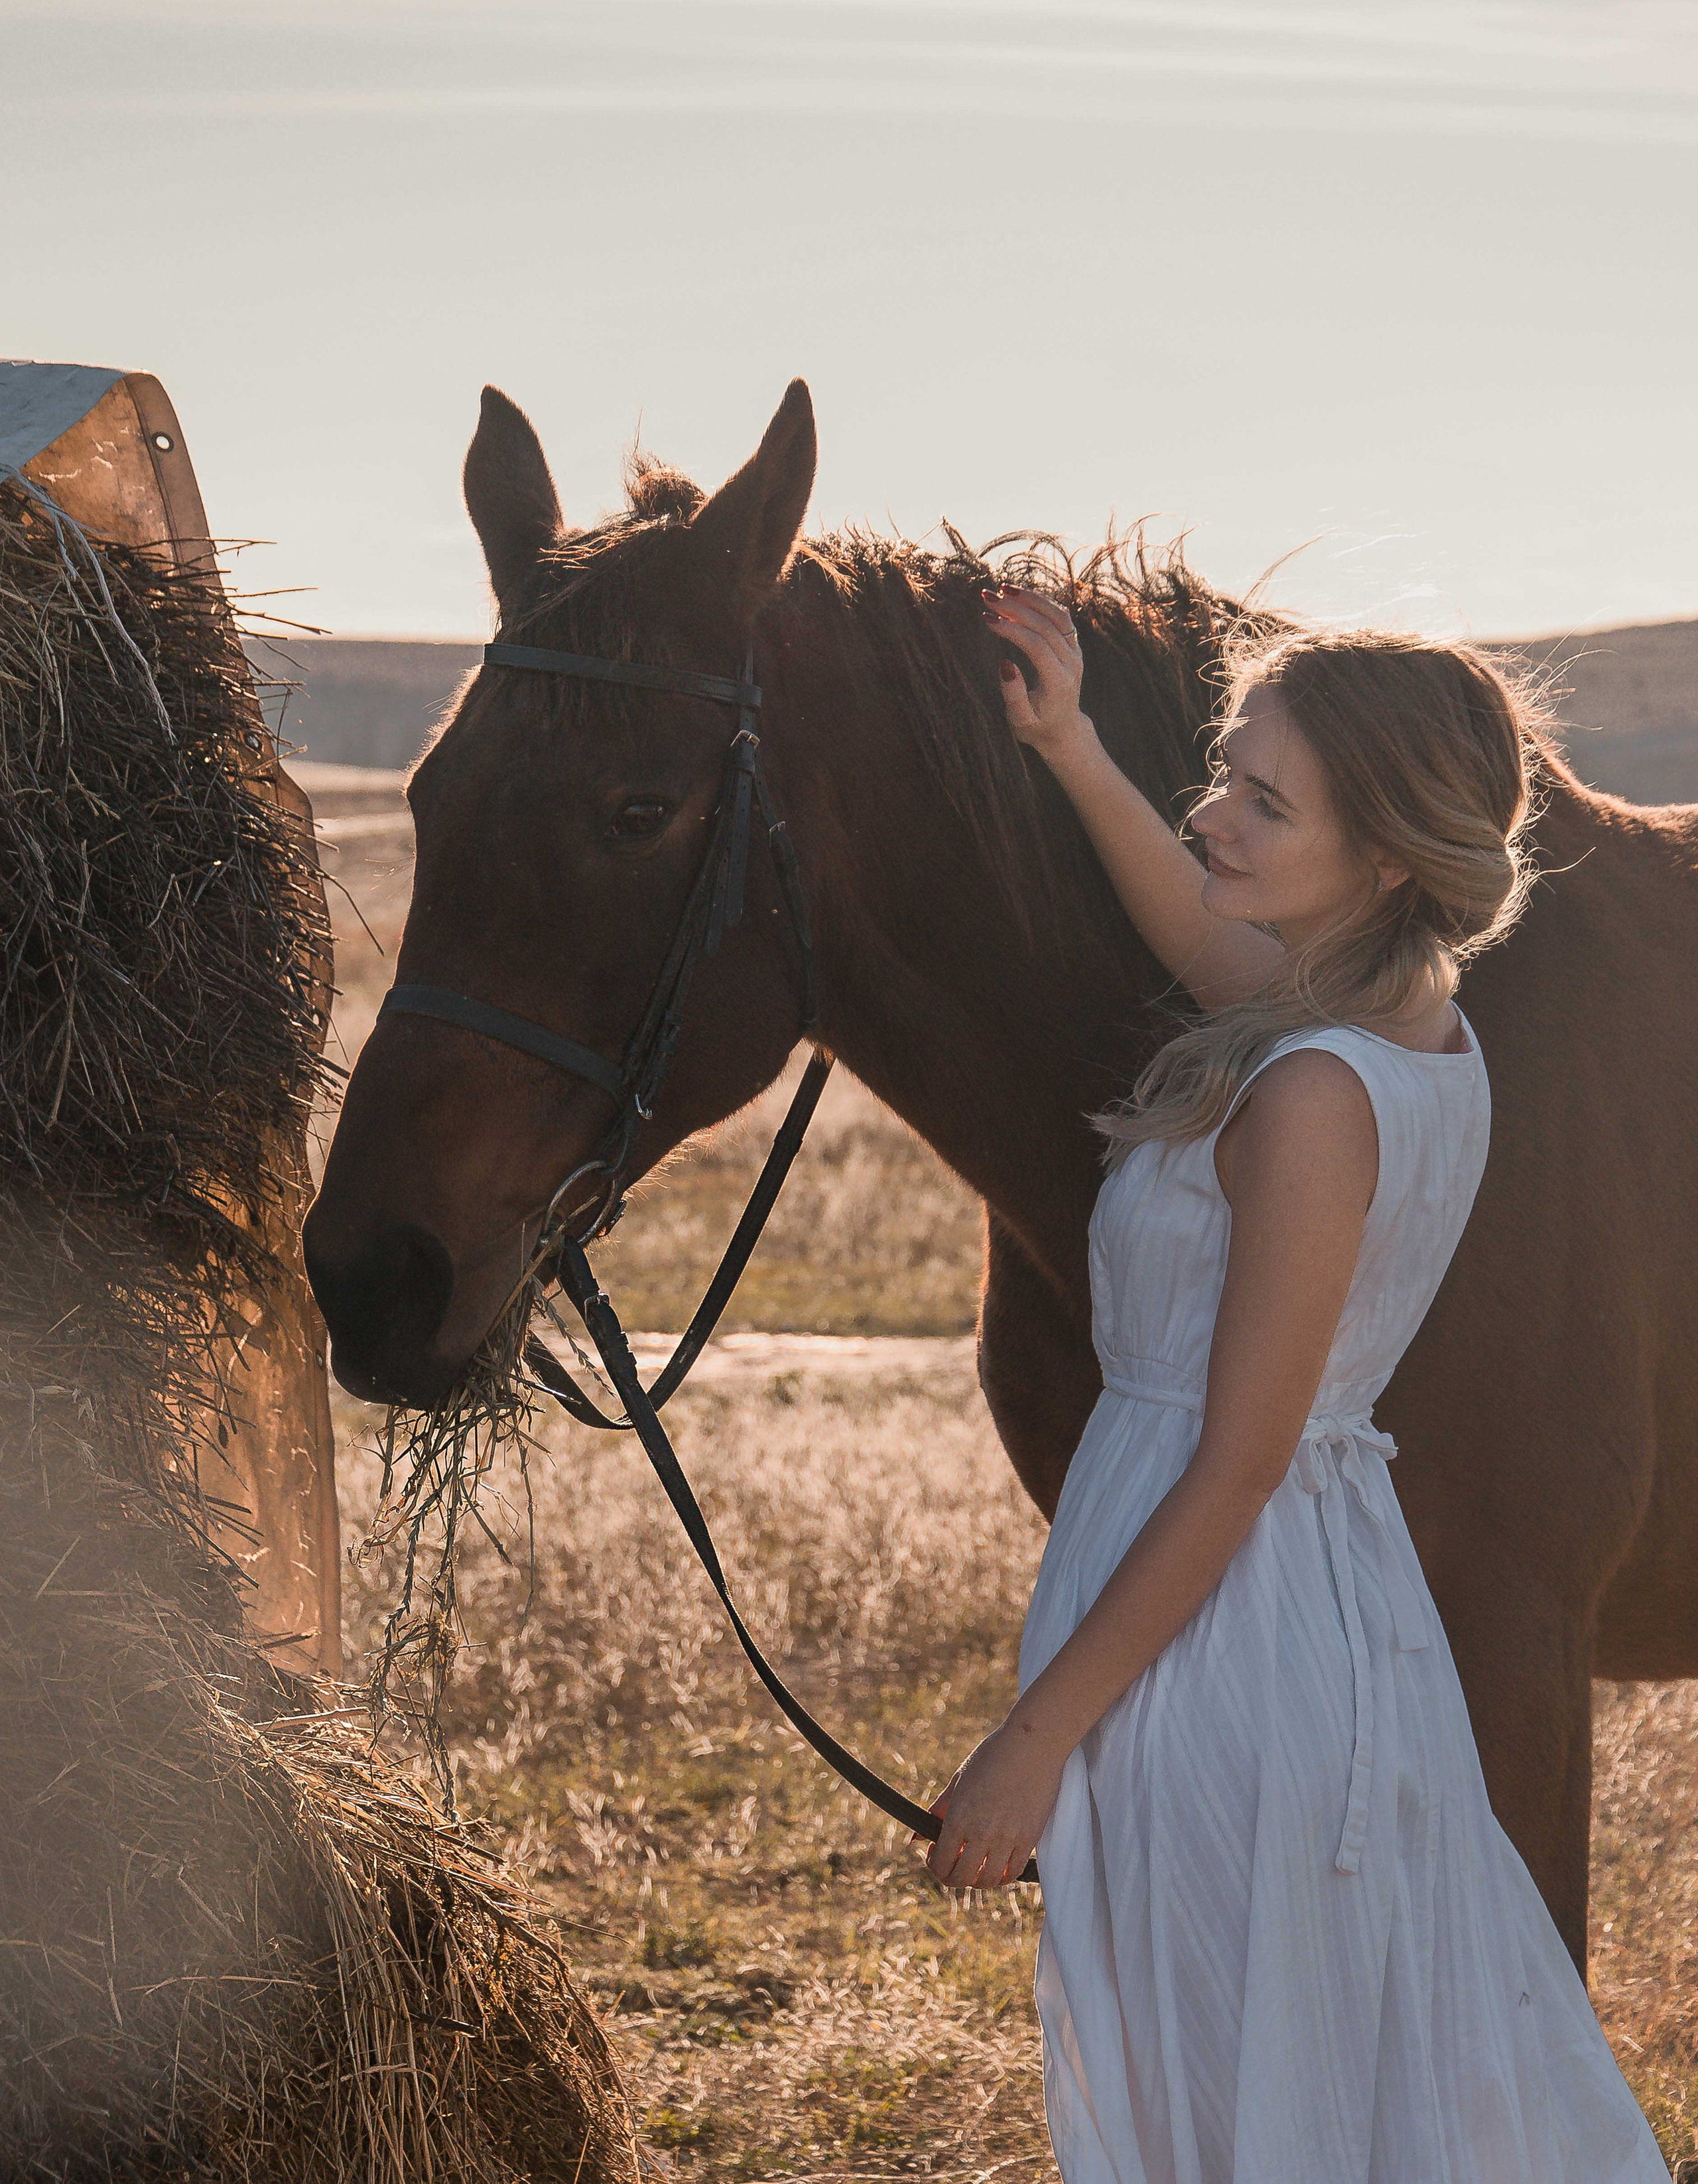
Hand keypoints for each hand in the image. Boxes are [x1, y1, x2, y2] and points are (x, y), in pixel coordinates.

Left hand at [918, 1717, 1063, 1889]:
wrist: (1032, 1744)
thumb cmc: (992, 1756)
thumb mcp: (960, 1779)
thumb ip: (939, 1810)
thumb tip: (915, 1838)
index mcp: (959, 1818)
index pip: (940, 1863)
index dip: (933, 1864)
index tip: (934, 1853)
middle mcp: (982, 1833)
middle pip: (961, 1878)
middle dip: (951, 1877)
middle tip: (952, 1863)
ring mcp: (1007, 1839)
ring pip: (988, 1881)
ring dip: (977, 1879)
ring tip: (975, 1865)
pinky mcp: (1029, 1838)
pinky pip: (1014, 1872)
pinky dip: (1003, 1875)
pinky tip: (997, 1863)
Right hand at [982, 585, 1097, 770]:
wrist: (1063, 729)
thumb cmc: (1036, 727)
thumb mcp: (1021, 721)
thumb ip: (1014, 696)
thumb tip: (1005, 664)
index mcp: (1059, 682)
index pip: (1037, 646)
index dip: (1012, 630)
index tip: (987, 618)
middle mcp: (1071, 663)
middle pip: (1046, 626)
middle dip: (1015, 609)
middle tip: (986, 597)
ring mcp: (1075, 652)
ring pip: (1057, 616)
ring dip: (1030, 599)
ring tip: (1003, 588)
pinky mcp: (1073, 645)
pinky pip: (1060, 617)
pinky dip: (1040, 603)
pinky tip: (1019, 595)